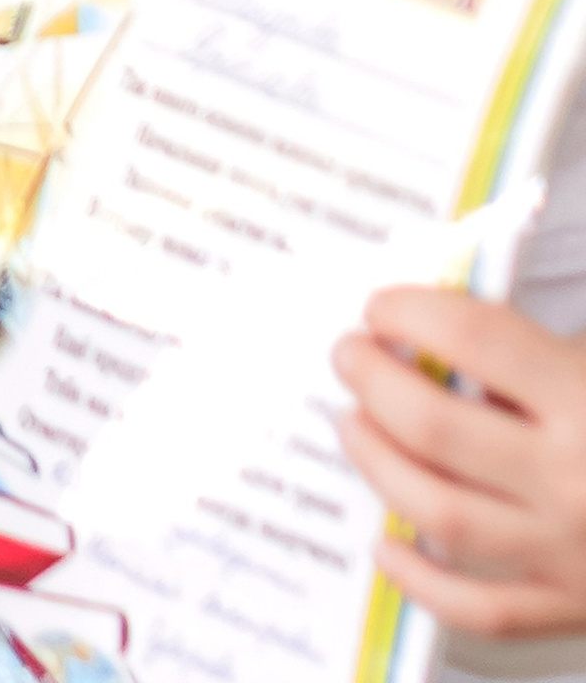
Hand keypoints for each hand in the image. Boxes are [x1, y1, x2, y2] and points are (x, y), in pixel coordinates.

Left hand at [333, 287, 585, 638]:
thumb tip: (446, 327)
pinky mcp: (572, 606)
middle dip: (373, 382)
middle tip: (348, 355)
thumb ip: (539, 349)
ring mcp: (568, 552)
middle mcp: (573, 479)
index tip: (383, 304)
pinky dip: (421, 580)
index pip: (473, 338)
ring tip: (352, 422)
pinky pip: (480, 607)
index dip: (412, 310)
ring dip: (377, 463)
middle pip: (435, 428)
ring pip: (440, 513)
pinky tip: (386, 540)